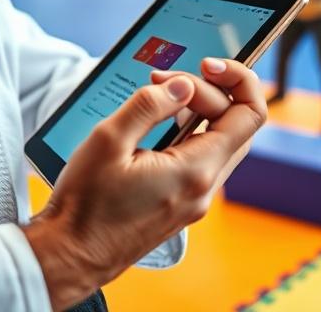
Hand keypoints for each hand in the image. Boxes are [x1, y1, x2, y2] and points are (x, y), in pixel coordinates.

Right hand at [23, 59, 266, 310]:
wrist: (71, 254)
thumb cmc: (84, 204)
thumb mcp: (108, 140)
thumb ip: (150, 106)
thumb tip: (183, 85)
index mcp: (195, 172)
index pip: (249, 114)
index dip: (235, 79)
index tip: (202, 65)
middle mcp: (204, 189)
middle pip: (239, 125)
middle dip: (210, 91)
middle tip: (166, 80)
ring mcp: (195, 200)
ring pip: (221, 141)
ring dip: (197, 111)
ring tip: (157, 96)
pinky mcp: (181, 204)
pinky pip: (201, 158)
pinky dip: (188, 132)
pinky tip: (156, 124)